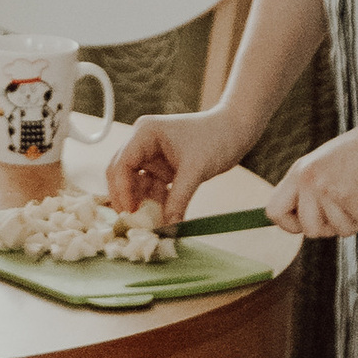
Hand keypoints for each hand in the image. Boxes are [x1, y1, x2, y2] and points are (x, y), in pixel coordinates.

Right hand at [106, 109, 244, 226]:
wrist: (237, 130)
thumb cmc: (217, 139)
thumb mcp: (196, 170)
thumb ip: (178, 199)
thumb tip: (167, 227)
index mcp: (145, 133)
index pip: (122, 163)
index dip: (121, 189)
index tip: (130, 212)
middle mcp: (143, 142)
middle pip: (121, 173)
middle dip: (126, 197)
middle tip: (132, 221)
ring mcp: (152, 155)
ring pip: (135, 183)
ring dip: (141, 202)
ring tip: (149, 223)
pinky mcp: (162, 166)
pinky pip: (151, 187)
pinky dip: (154, 201)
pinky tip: (162, 217)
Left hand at [263, 123, 357, 239]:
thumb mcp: (328, 166)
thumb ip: (314, 190)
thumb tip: (307, 226)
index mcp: (299, 172)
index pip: (274, 211)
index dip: (292, 225)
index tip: (312, 224)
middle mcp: (308, 180)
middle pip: (309, 229)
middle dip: (334, 228)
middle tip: (352, 213)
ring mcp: (327, 188)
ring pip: (340, 229)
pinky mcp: (350, 195)